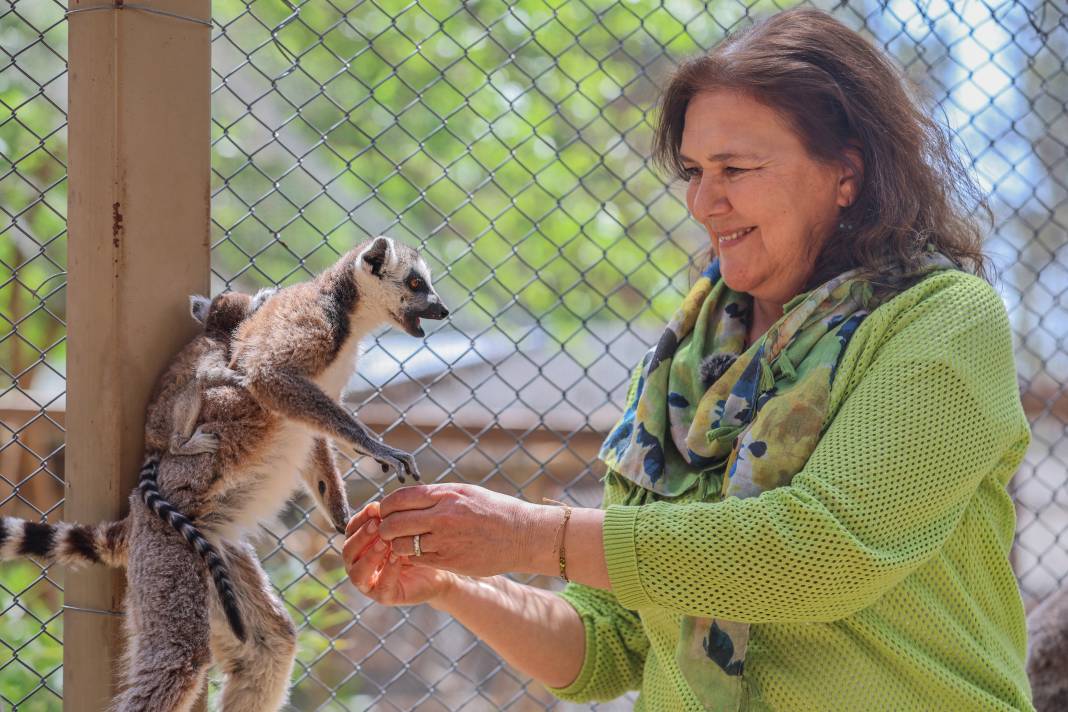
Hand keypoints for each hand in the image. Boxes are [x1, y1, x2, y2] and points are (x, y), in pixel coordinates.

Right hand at [343, 502, 452, 605]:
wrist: (440, 570)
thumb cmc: (417, 545)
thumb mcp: (402, 529)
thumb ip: (388, 520)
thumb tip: (377, 507)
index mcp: (360, 547)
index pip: (350, 532)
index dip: (360, 519)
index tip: (375, 508)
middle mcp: (359, 566)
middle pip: (348, 552)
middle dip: (361, 537)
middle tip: (377, 524)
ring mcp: (370, 583)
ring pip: (357, 573)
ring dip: (369, 556)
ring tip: (385, 542)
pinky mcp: (385, 596)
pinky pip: (381, 586)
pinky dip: (388, 570)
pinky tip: (397, 557)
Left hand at [372, 483, 548, 577]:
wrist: (521, 534)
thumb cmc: (493, 510)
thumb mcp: (464, 492)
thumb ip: (435, 496)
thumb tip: (406, 500)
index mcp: (445, 495)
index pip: (398, 499)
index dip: (385, 506)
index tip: (385, 511)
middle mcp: (441, 517)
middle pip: (393, 523)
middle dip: (385, 528)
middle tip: (387, 530)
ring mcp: (444, 541)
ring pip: (401, 545)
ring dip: (397, 545)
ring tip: (403, 543)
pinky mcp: (449, 561)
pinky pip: (417, 559)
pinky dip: (413, 557)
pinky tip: (420, 553)